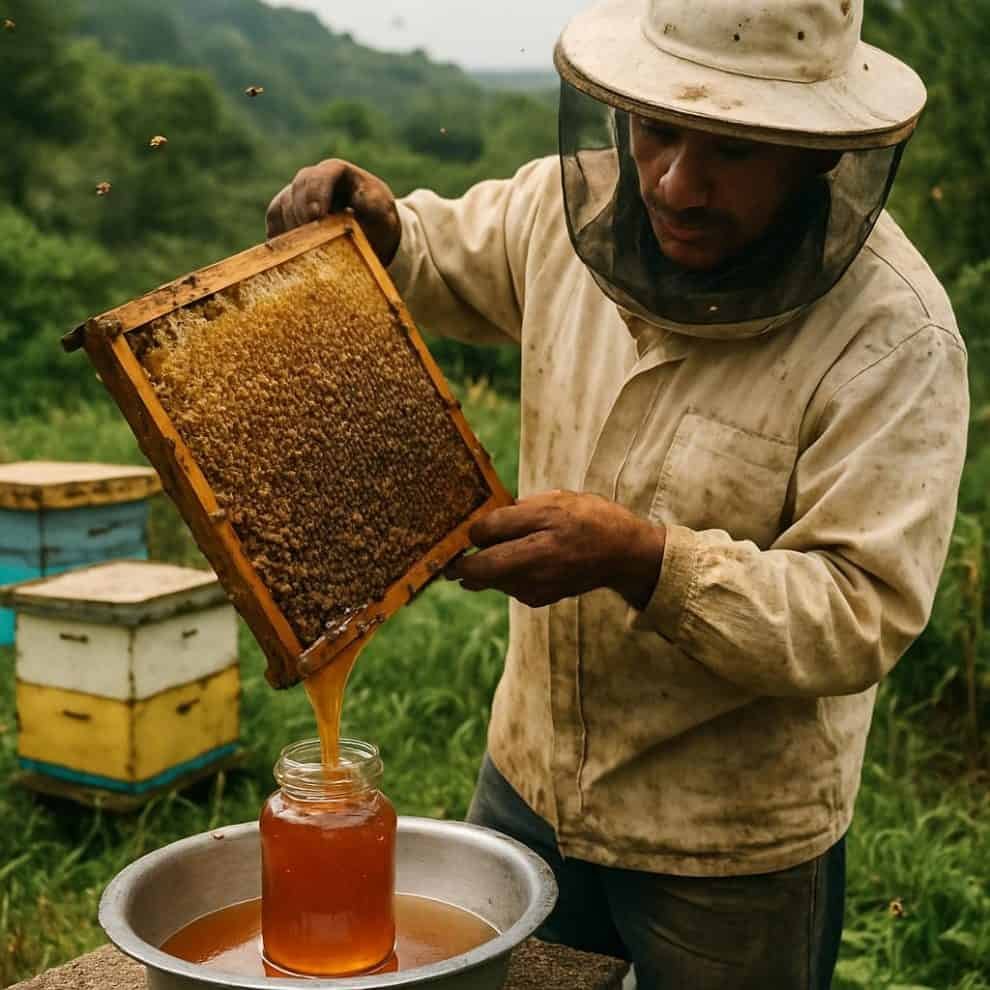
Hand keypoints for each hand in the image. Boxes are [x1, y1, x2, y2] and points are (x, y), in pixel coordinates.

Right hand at [265, 159, 401, 264]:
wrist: (368, 235)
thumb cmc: (379, 222)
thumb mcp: (383, 215)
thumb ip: (373, 207)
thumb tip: (359, 201)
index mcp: (338, 172)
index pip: (324, 174)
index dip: (318, 192)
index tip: (317, 216)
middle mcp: (313, 179)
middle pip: (299, 187)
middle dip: (302, 211)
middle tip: (308, 237)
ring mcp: (296, 194)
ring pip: (284, 204)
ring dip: (293, 227)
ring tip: (307, 250)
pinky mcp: (284, 212)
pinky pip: (274, 219)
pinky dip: (280, 234)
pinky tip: (291, 253)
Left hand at [447, 491, 665, 609]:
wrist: (622, 554)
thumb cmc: (588, 518)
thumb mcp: (556, 499)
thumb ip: (518, 509)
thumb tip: (481, 522)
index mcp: (545, 527)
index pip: (490, 529)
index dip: (472, 529)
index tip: (467, 529)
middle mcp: (540, 560)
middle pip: (481, 568)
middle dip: (460, 564)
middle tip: (448, 562)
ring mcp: (538, 585)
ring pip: (491, 580)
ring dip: (481, 570)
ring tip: (486, 554)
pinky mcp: (537, 599)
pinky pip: (506, 587)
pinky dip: (501, 577)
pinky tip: (514, 563)